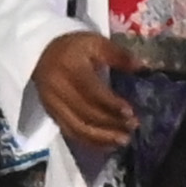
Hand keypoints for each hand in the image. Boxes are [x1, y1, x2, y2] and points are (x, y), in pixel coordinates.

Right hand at [32, 32, 136, 155]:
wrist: (41, 52)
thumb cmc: (73, 47)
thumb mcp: (96, 42)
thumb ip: (118, 55)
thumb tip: (143, 67)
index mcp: (69, 68)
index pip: (91, 91)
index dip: (111, 104)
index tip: (130, 112)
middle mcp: (58, 88)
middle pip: (85, 112)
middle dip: (111, 123)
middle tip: (133, 127)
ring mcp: (52, 103)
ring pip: (77, 127)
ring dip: (102, 137)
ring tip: (123, 140)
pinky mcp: (51, 113)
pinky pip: (70, 131)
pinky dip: (90, 141)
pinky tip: (107, 144)